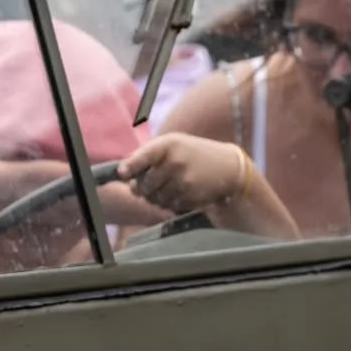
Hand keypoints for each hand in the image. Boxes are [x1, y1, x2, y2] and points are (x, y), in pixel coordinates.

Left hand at [117, 134, 246, 214]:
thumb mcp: (174, 144)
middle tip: (149, 186)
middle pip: (144, 184)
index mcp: (168, 145)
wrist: (229, 166)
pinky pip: (171, 206)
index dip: (129, 167)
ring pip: (156, 199)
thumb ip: (148, 155)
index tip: (122, 174)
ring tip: (168, 189)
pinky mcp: (192, 196)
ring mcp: (184, 181)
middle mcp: (175, 162)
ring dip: (157, 198)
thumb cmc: (195, 154)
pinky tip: (181, 193)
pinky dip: (172, 203)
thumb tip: (124, 175)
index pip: (142, 157)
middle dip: (143, 188)